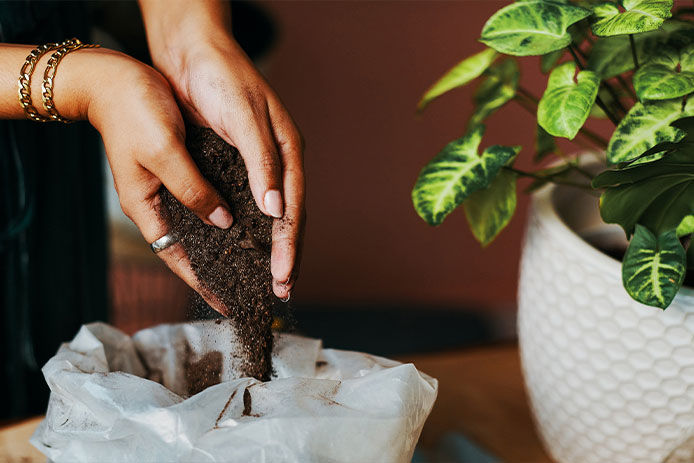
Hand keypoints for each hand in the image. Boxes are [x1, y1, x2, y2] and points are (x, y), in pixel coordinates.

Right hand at [79, 48, 241, 308]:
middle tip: (252, 286)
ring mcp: (169, 187)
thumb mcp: (163, 153)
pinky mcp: (181, 169)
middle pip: (193, 248)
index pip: (178, 259)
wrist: (114, 77)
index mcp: (146, 207)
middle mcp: (158, 204)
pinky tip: (250, 216)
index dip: (203, 283)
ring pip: (203, 225)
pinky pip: (207, 198)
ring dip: (226, 241)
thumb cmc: (132, 112)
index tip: (228, 305)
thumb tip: (223, 221)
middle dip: (220, 268)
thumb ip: (192, 189)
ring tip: (256, 259)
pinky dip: (226, 211)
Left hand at [149, 33, 304, 299]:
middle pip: (286, 218)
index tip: (285, 278)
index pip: (294, 209)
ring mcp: (254, 164)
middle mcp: (275, 161)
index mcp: (288, 151)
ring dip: (266, 247)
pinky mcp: (232, 163)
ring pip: (266, 215)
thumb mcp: (243, 118)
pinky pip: (243, 203)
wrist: (189, 50)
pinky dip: (244, 228)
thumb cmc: (221, 77)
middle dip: (284, 255)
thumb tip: (277, 211)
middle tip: (280, 291)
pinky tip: (238, 246)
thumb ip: (262, 163)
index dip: (291, 246)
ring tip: (263, 278)